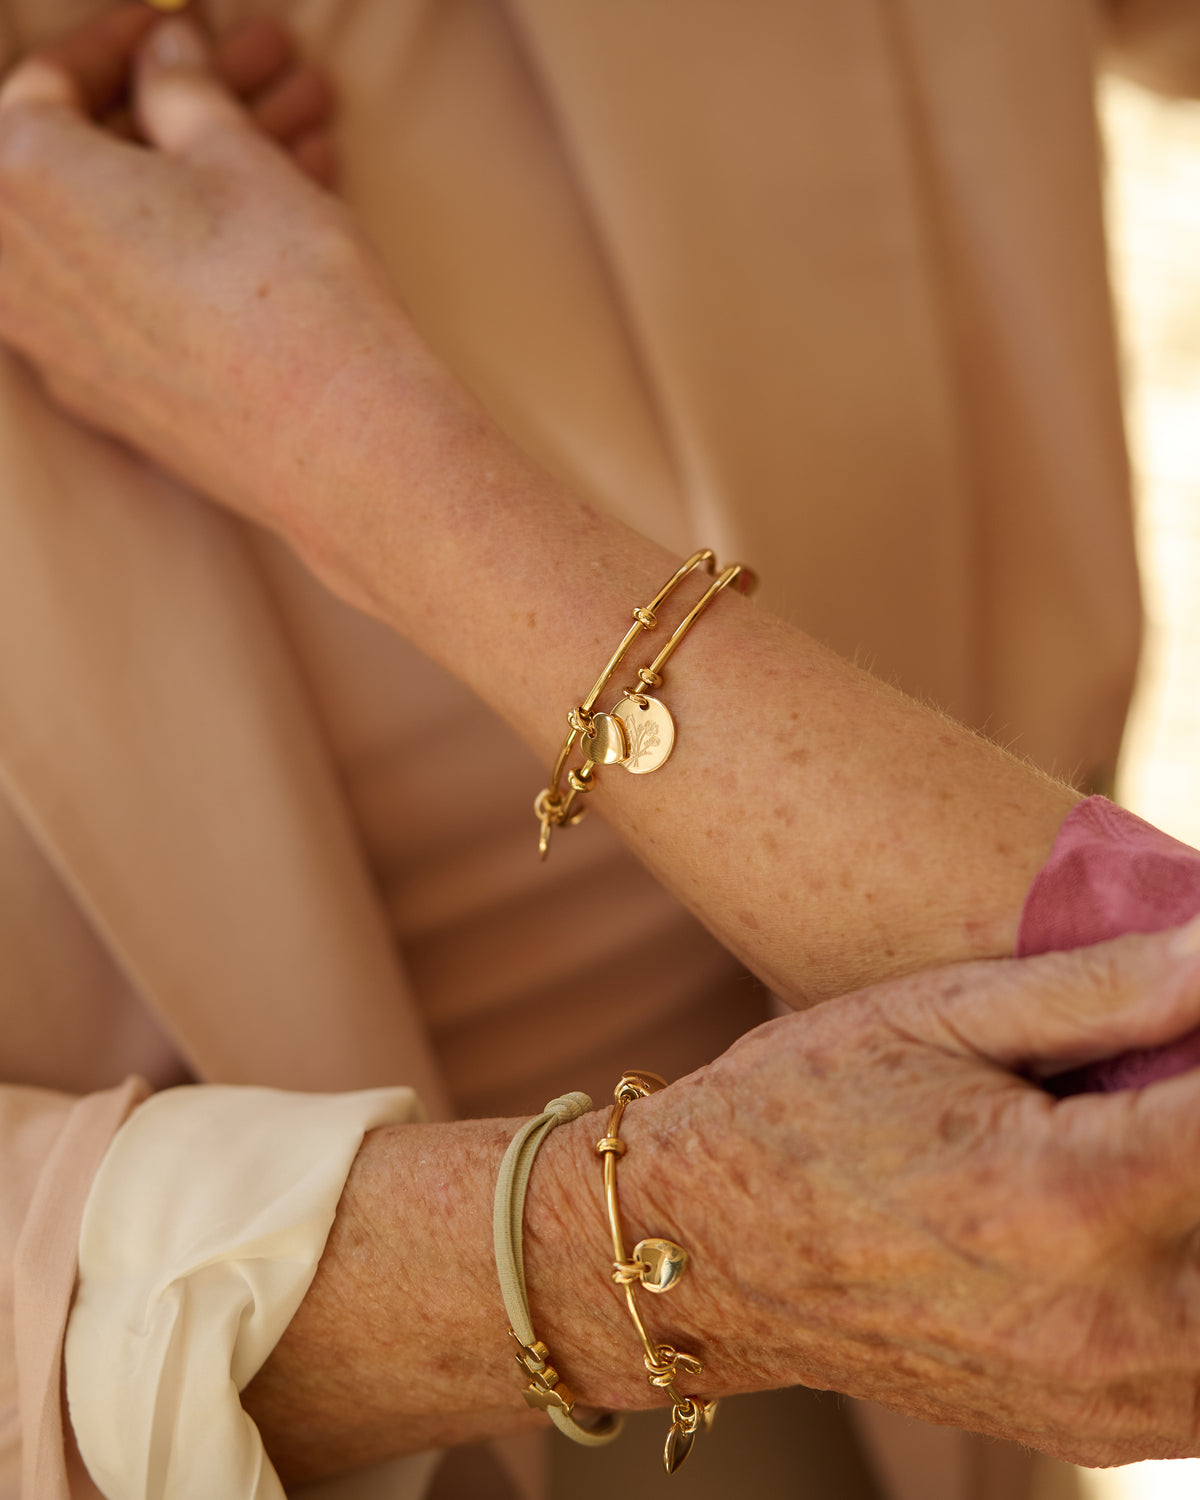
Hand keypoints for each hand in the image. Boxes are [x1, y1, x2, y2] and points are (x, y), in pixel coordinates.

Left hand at [0, 8, 435, 536]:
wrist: (342, 446)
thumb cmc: (290, 289)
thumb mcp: (240, 158)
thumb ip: (183, 92)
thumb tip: (164, 58)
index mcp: (22, 181)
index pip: (42, 82)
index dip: (118, 43)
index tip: (173, 27)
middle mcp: (16, 274)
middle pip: (86, 165)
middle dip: (175, 116)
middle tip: (260, 79)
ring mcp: (60, 350)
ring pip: (116, 236)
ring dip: (199, 187)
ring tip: (308, 147)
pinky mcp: (112, 405)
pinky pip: (130, 303)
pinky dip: (185, 258)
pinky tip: (278, 230)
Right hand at [552, 919, 1199, 1467]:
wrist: (703, 1252)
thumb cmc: (803, 1108)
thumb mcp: (934, 1014)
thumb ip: (1102, 988)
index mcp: (1064, 1197)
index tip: (1195, 1003)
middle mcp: (1104, 1320)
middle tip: (1161, 1075)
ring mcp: (1104, 1394)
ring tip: (1150, 1138)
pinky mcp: (1096, 1425)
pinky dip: (1197, 1288)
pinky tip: (1145, 1221)